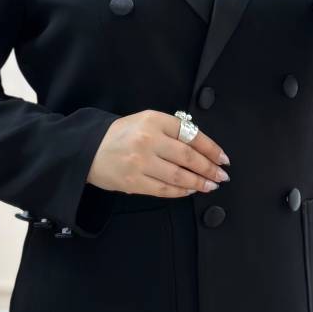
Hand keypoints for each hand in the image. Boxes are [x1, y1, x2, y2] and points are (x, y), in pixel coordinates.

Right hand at [86, 109, 230, 197]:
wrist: (89, 149)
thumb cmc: (121, 134)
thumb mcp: (146, 121)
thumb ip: (170, 130)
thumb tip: (201, 149)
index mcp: (154, 120)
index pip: (191, 134)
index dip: (211, 148)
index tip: (223, 158)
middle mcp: (148, 139)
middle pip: (188, 156)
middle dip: (209, 168)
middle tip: (222, 175)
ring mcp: (140, 162)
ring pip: (179, 175)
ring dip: (199, 182)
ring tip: (211, 185)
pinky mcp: (134, 182)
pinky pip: (165, 189)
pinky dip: (181, 191)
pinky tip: (191, 190)